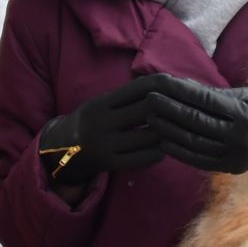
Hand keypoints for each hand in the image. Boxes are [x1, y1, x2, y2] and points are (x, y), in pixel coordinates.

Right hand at [38, 74, 170, 185]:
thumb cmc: (94, 121)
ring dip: (166, 133)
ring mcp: (105, 144)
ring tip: (176, 130)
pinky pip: (142, 158)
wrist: (62, 149)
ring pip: (148, 136)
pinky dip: (157, 152)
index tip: (178, 87)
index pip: (139, 87)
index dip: (163, 86)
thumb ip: (130, 95)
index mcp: (102, 102)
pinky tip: (162, 148)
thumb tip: (168, 83)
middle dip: (169, 109)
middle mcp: (101, 121)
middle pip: (147, 110)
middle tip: (185, 110)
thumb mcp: (104, 102)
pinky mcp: (109, 163)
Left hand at [141, 76, 247, 185]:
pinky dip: (179, 150)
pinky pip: (198, 160)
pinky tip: (164, 141)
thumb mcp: (246, 97)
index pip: (205, 102)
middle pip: (195, 123)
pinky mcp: (229, 168)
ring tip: (151, 118)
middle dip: (169, 110)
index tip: (160, 83)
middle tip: (148, 99)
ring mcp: (234, 156)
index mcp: (244, 116)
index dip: (180, 92)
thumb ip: (216, 95)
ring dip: (169, 130)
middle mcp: (239, 138)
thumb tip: (183, 86)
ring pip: (193, 143)